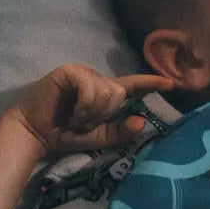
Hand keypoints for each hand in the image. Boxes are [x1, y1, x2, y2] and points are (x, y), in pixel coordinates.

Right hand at [7, 66, 176, 156]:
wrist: (36, 134)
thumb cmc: (66, 134)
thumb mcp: (100, 137)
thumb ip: (121, 131)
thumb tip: (141, 122)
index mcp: (107, 92)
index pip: (134, 85)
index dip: (153, 83)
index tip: (173, 84)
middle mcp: (97, 79)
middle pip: (120, 92)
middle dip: (105, 113)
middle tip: (84, 121)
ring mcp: (83, 72)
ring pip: (108, 91)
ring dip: (93, 112)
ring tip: (76, 118)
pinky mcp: (70, 71)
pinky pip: (91, 88)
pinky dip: (84, 106)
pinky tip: (72, 112)